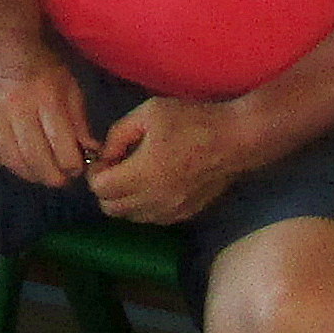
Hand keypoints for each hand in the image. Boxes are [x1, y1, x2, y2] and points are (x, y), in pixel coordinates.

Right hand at [0, 44, 97, 188]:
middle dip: (54, 177)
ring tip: (45, 174)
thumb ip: (80, 121)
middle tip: (63, 179)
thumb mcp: (70, 86)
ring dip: (33, 176)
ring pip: (14, 162)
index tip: (79, 168)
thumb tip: (92, 152)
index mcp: (46, 98)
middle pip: (37, 159)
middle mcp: (18, 109)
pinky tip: (24, 162)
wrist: (1, 48)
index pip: (62, 147)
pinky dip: (12, 166)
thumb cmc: (42, 67)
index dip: (74, 166)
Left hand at [84, 94, 256, 227]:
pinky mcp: (185, 215)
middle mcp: (155, 199)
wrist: (236, 140)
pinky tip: (154, 185)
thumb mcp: (148, 113)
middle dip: (106, 188)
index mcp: (144, 173)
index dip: (97, 172)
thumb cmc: (193, 121)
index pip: (100, 189)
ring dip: (124, 200)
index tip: (108, 158)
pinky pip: (151, 219)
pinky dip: (143, 206)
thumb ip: (118, 134)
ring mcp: (171, 211)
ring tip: (136, 175)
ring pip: (130, 217)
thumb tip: (106, 155)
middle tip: (117, 167)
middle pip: (110, 208)